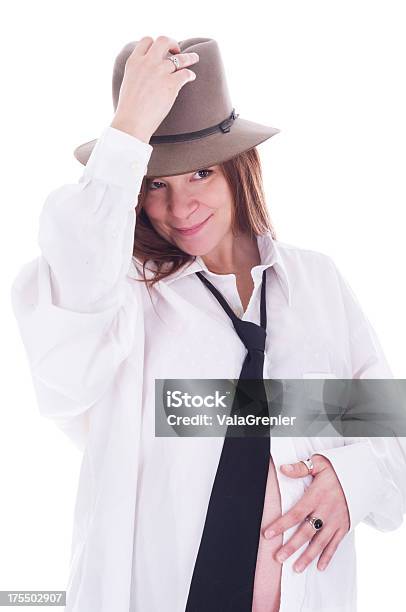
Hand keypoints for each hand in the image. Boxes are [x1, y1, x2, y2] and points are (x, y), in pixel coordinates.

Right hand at [111, 35, 199, 141]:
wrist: (132, 122)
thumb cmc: (128, 109)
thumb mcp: (128, 83)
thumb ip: (137, 73)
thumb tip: (146, 75)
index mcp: (134, 62)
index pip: (146, 41)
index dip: (155, 43)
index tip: (160, 49)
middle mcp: (147, 63)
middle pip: (163, 41)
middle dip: (173, 43)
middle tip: (177, 50)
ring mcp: (160, 72)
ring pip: (179, 58)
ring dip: (189, 57)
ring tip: (195, 58)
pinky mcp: (171, 84)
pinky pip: (185, 73)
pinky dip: (190, 75)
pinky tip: (191, 77)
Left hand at [262, 454, 349, 572]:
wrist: (363, 475)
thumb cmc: (337, 469)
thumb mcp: (319, 463)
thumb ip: (300, 468)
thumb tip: (284, 469)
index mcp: (316, 496)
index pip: (296, 513)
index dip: (281, 525)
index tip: (268, 534)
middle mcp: (326, 511)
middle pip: (306, 532)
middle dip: (292, 546)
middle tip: (279, 557)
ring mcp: (336, 521)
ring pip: (320, 542)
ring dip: (308, 556)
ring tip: (296, 568)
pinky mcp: (344, 526)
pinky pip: (335, 544)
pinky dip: (328, 556)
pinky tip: (320, 566)